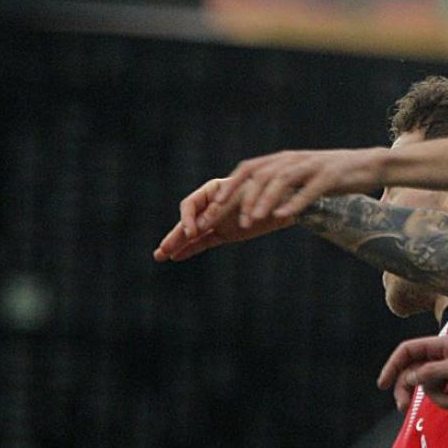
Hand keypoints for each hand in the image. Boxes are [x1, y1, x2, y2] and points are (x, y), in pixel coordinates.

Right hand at [153, 176, 296, 262]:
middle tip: (161, 250)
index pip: (190, 204)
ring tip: (160, 256)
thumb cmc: (266, 193)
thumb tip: (203, 223)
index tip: (192, 232)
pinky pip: (203, 243)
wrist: (286, 203)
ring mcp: (216, 220)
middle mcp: (211, 205)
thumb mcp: (245, 199)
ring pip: (192, 234)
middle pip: (187, 221)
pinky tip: (177, 257)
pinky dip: (191, 249)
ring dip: (177, 244)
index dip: (187, 219)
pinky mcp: (223, 233)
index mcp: (213, 190)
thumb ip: (224, 210)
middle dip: (174, 235)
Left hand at [214, 147, 391, 227]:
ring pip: (281, 180)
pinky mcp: (331, 176)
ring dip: (264, 200)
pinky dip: (294, 202)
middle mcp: (294, 159)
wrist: (370, 165)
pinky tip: (283, 217)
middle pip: (260, 174)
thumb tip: (256, 202)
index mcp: (285, 159)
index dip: (231, 185)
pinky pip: (309, 190)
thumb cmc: (334, 176)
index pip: (249, 168)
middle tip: (231, 219)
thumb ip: (282, 185)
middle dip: (242, 196)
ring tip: (252, 220)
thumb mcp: (303, 178)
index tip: (216, 205)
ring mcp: (313, 166)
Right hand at [379, 334, 447, 415]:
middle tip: (403, 409)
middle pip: (414, 375)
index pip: (408, 352)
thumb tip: (410, 377)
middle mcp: (442, 359)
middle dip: (410, 392)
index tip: (382, 384)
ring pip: (432, 392)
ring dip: (445, 404)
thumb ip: (433, 372)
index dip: (392, 366)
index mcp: (441, 346)